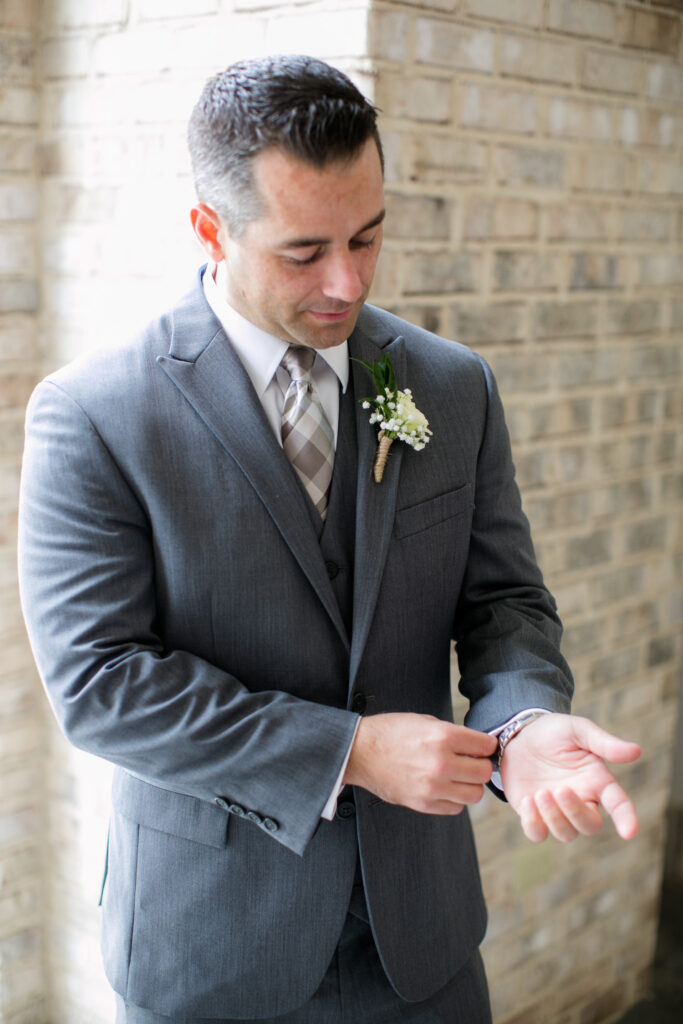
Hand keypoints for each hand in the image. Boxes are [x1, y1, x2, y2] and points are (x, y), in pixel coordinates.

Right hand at [344, 713, 496, 814]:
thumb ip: (454, 735)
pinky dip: (455, 798)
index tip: (483, 746)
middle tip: (471, 761)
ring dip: (470, 784)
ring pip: (474, 794)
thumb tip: (478, 747)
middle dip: (480, 765)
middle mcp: (441, 763)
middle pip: (483, 772)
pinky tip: (444, 786)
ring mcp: (432, 787)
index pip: (486, 746)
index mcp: (443, 737)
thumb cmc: (391, 732)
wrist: (360, 752)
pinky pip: (456, 808)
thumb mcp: (426, 721)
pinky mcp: (423, 804)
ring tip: (458, 775)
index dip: (487, 745)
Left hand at [500, 713, 640, 842]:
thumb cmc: (553, 731)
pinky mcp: (534, 815)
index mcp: (597, 781)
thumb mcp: (577, 730)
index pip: (618, 804)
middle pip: (590, 825)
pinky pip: (538, 834)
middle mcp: (581, 800)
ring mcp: (557, 811)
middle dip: (576, 813)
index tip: (629, 832)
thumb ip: (603, 743)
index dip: (626, 819)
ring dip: (553, 817)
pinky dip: (533, 823)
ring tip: (540, 793)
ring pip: (566, 834)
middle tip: (560, 789)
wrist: (518, 734)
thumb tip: (636, 751)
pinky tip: (527, 801)